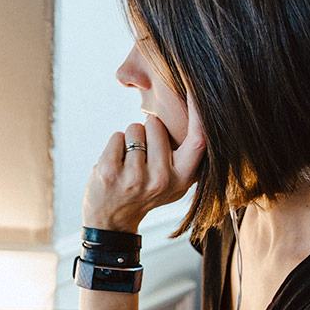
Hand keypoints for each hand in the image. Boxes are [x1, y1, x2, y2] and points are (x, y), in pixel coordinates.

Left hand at [83, 92, 205, 231]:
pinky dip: (114, 145)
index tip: (196, 88)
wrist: (112, 221)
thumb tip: (198, 110)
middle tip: (143, 158)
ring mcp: (135, 177)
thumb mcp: (175, 181)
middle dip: (148, 130)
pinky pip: (117, 136)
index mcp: (183, 178)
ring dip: (130, 140)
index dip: (199, 112)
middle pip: (156, 124)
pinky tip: (115, 166)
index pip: (198, 140)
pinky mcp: (110, 172)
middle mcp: (162, 179)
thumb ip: (186, 154)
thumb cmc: (146, 193)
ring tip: (129, 163)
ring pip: (135, 128)